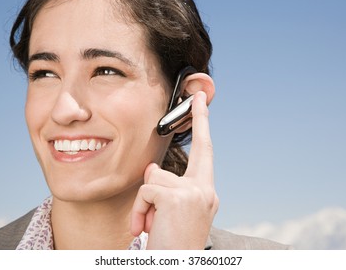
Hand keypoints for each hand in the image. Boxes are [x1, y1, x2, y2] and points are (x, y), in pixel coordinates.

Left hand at [131, 91, 218, 248]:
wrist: (175, 267)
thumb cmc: (171, 244)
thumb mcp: (169, 213)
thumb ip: (164, 186)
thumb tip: (151, 168)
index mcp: (206, 193)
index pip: (206, 154)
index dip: (204, 127)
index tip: (201, 103)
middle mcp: (207, 191)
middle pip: (199, 149)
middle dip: (201, 118)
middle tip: (198, 94)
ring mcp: (196, 193)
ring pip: (156, 176)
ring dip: (145, 201)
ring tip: (150, 225)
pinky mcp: (178, 197)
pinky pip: (146, 190)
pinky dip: (138, 210)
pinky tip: (144, 229)